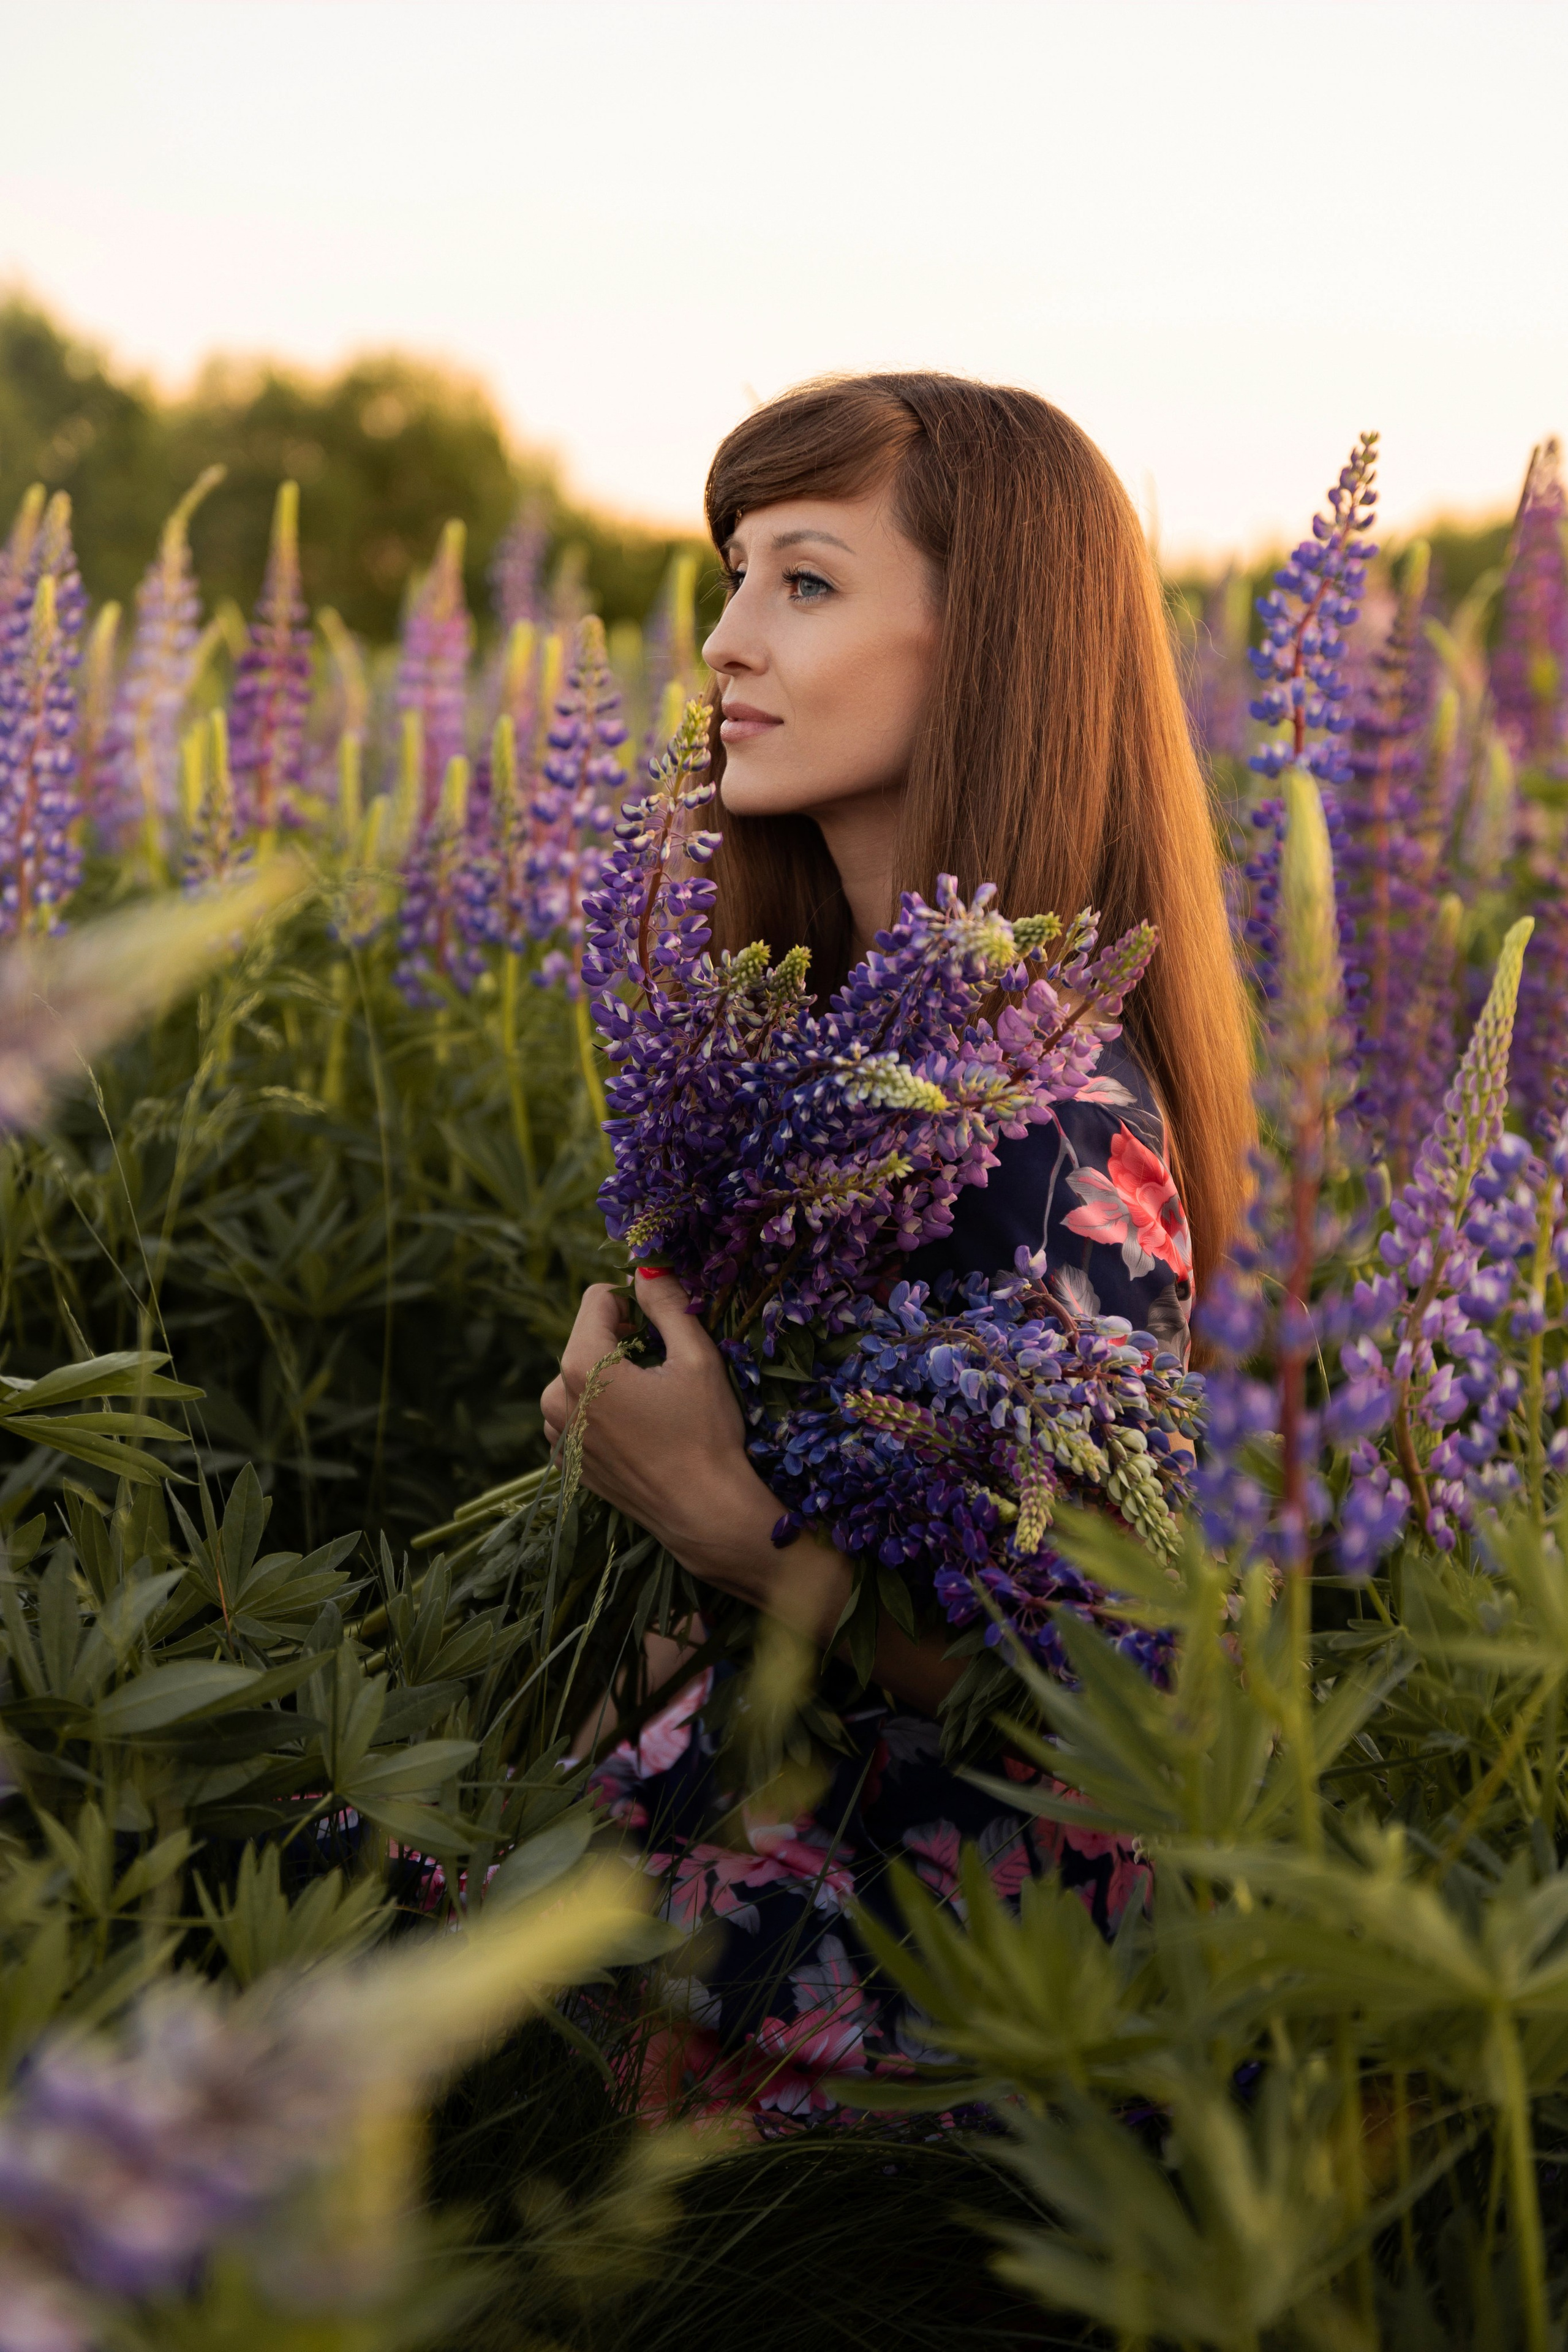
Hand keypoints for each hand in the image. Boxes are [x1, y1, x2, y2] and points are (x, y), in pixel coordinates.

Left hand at [540, 1271, 964, 1711]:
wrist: (704, 1513)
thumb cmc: (706, 1433)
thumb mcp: (695, 1357)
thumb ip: (667, 1303)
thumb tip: (648, 1265)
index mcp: (580, 1364)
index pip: (598, 1299)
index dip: (635, 1300)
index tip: (664, 1323)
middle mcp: (555, 1396)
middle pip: (587, 1339)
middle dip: (623, 1341)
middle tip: (666, 1369)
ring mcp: (557, 1434)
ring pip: (580, 1378)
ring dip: (611, 1377)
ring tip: (655, 1404)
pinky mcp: (567, 1461)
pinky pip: (579, 1415)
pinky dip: (603, 1412)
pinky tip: (641, 1431)